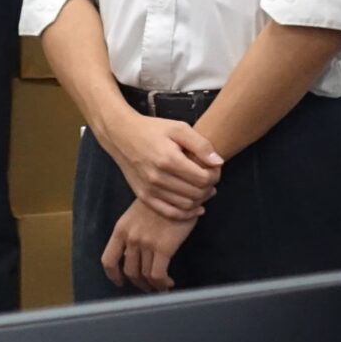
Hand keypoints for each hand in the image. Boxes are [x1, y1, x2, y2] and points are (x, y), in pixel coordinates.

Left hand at [102, 198, 196, 292]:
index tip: (120, 282)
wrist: (179, 188)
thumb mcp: (139, 212)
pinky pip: (158, 275)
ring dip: (152, 285)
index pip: (108, 260)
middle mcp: (130, 237)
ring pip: (145, 275)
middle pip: (129, 271)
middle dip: (139, 283)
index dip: (113, 275)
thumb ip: (134, 231)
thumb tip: (136, 253)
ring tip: (161, 286)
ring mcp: (146, 242)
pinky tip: (169, 283)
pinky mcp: (163, 247)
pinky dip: (162, 284)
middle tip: (148, 286)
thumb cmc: (162, 199)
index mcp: (121, 228)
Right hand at [103, 112, 221, 218]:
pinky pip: (170, 213)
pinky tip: (195, 207)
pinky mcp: (144, 196)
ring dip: (200, 200)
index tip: (215, 169)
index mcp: (169, 159)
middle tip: (211, 179)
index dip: (215, 175)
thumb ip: (201, 145)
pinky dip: (186, 213)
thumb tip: (218, 163)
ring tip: (204, 189)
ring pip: (186, 205)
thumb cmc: (152, 129)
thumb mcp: (179, 128)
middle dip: (210, 187)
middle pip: (196, 193)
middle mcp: (158, 178)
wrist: (121, 135)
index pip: (203, 178)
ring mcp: (150, 190)